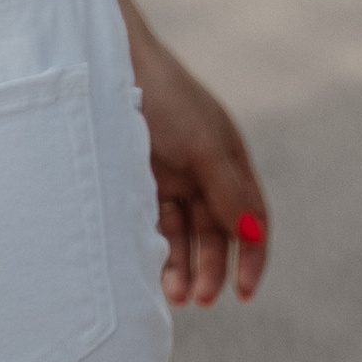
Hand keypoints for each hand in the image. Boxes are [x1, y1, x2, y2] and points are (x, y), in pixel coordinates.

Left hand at [109, 0, 269, 307]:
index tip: (243, 292)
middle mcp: (203, 168)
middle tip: (200, 300)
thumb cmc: (163, 97)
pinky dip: (156, 250)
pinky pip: (152, 224)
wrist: (106, 62)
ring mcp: (169, 174)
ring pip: (184, 233)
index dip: (252, 256)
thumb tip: (254, 236)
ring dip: (184, 266)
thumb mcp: (202, 147)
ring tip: (175, 296)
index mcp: (229, 157)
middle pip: (217, 231)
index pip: (252, 217)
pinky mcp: (136, 179)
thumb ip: (228, 192)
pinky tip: (149, 271)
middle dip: (213, 267)